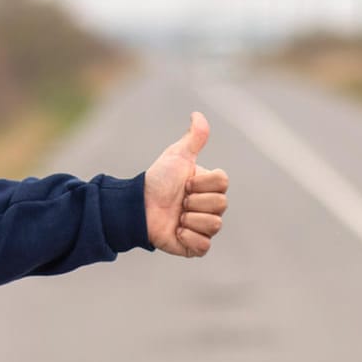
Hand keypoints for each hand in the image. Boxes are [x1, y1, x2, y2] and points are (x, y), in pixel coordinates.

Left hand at [144, 112, 228, 256]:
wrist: (138, 206)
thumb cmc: (158, 180)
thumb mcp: (177, 156)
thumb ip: (193, 137)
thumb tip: (197, 114)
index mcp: (210, 187)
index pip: (223, 184)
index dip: (202, 183)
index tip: (185, 183)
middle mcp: (211, 208)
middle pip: (221, 205)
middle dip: (194, 201)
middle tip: (179, 201)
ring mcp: (204, 228)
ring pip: (214, 225)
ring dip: (190, 219)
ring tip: (177, 216)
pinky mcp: (195, 247)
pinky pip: (204, 246)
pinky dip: (188, 238)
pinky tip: (176, 231)